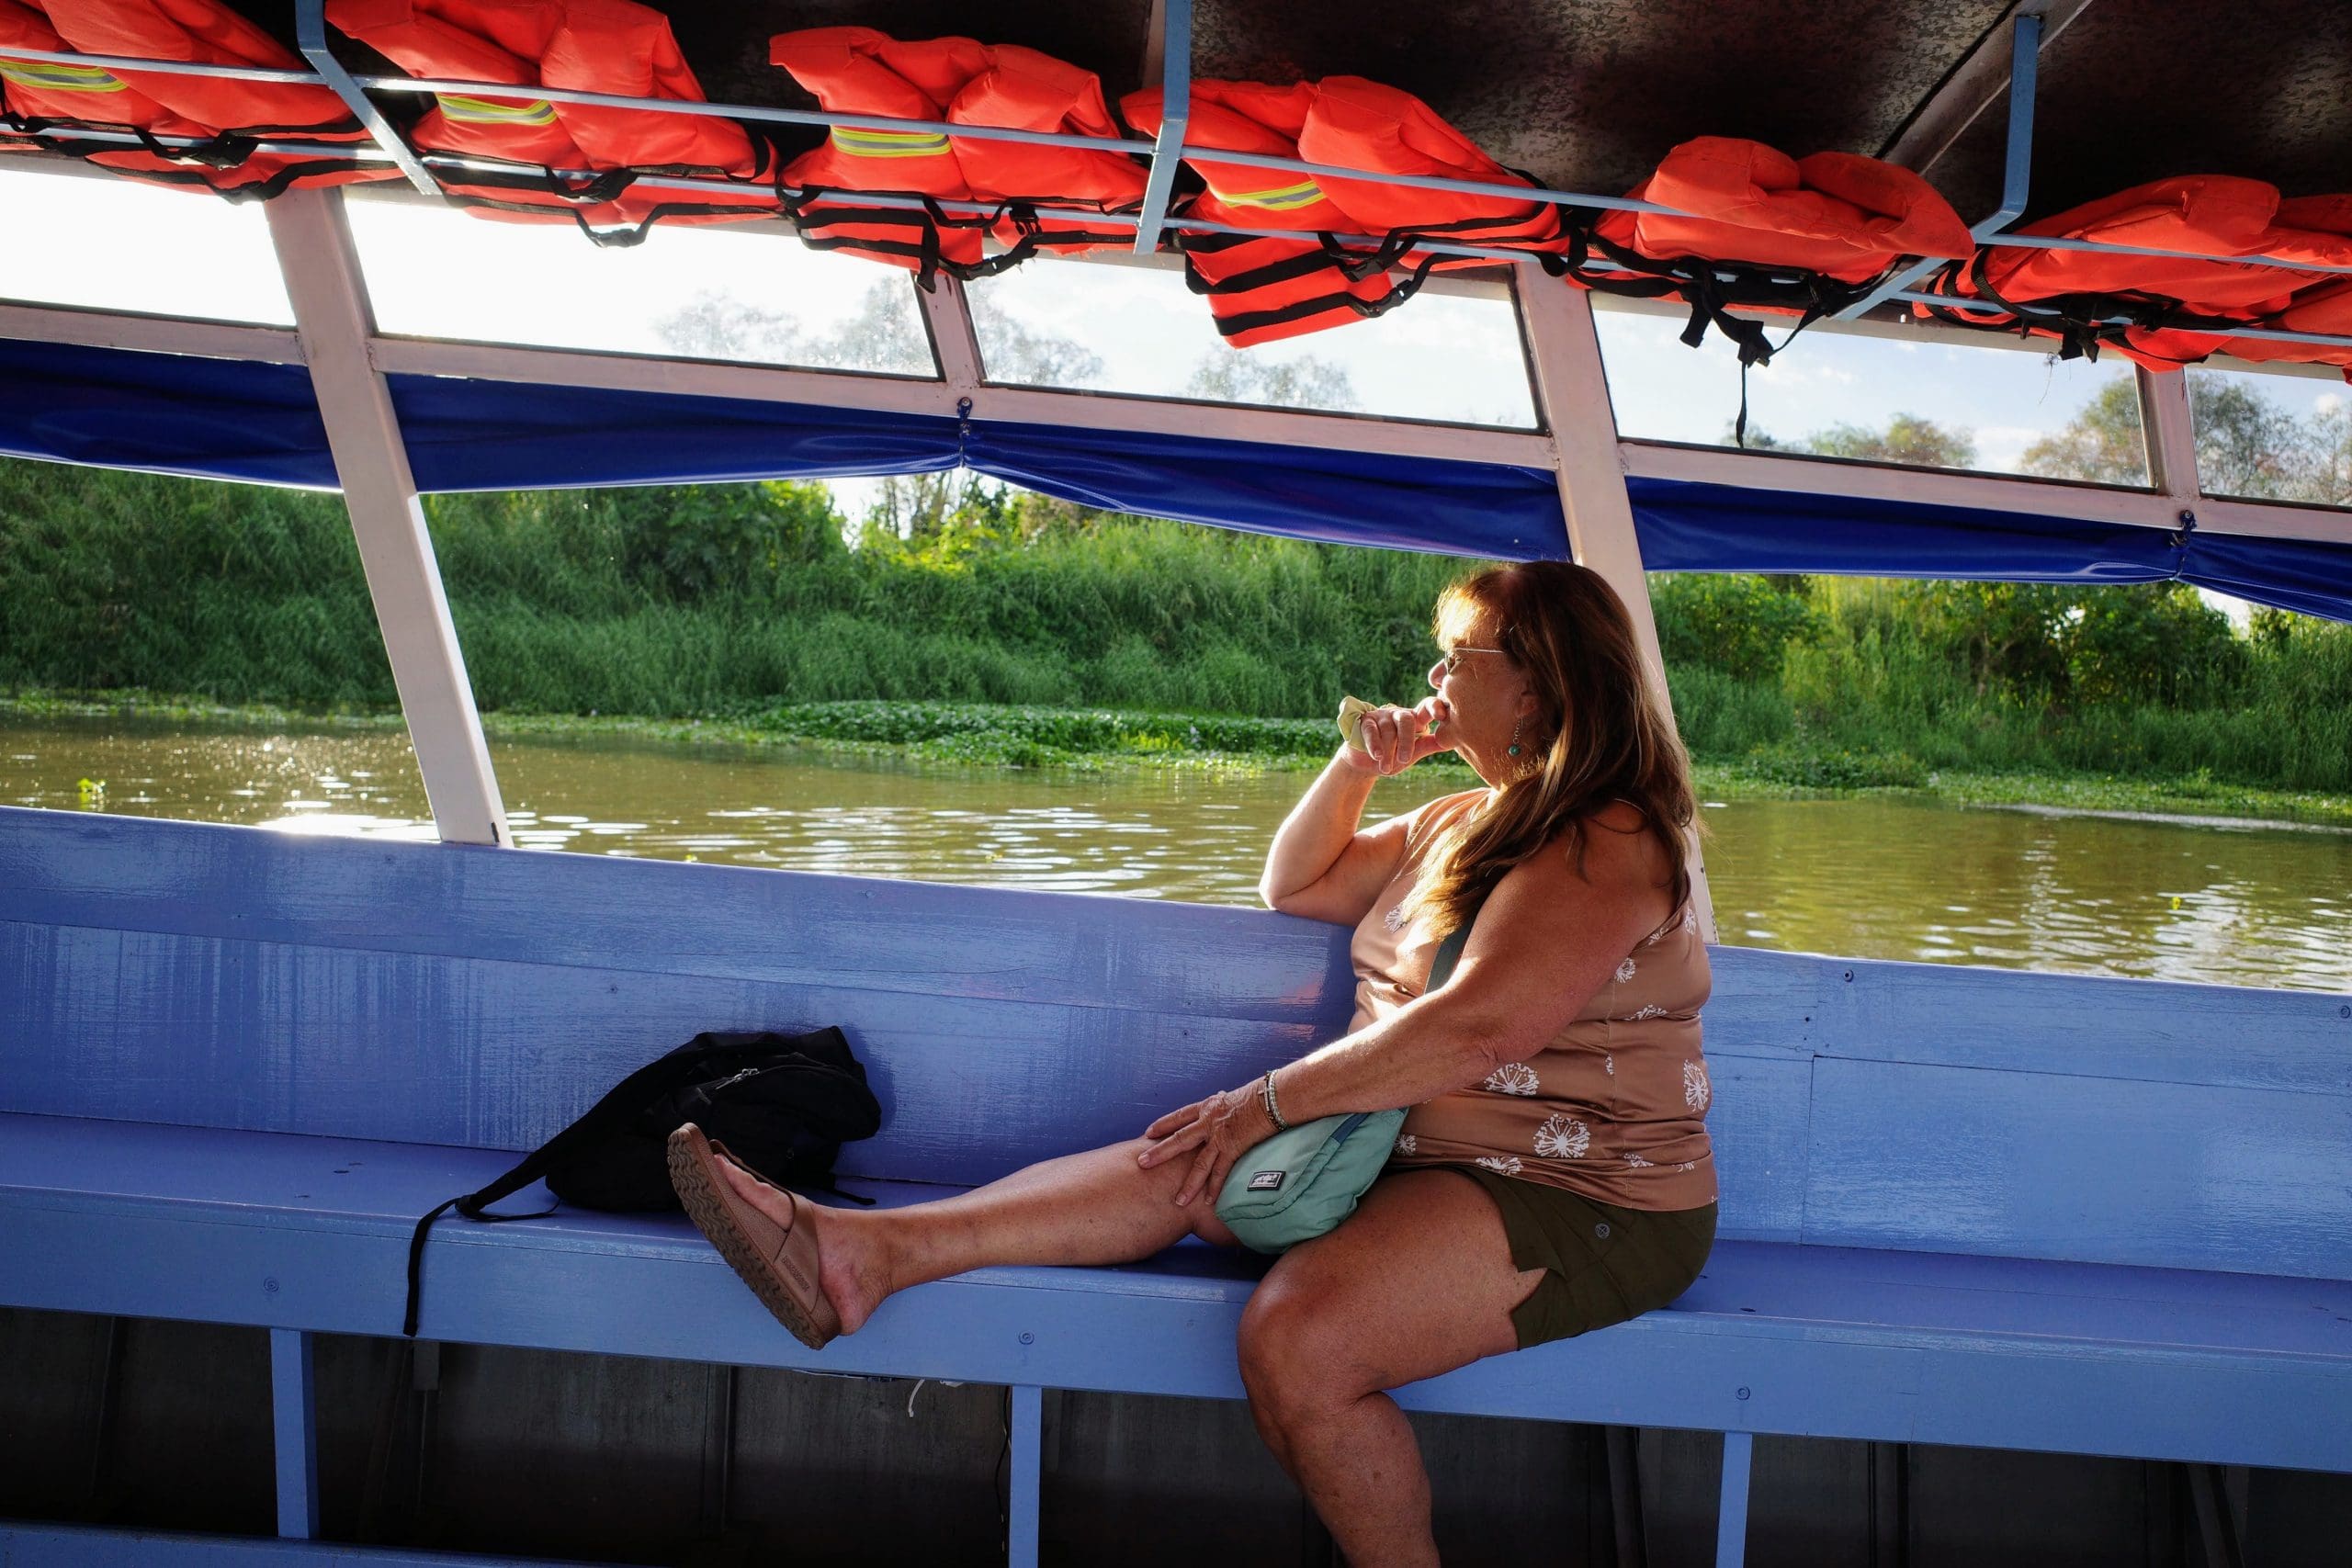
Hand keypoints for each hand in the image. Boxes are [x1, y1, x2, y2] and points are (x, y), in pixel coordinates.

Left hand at [1137, 1081, 1277, 1208]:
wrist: (1273, 1097)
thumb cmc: (1261, 1093)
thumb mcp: (1235, 1095)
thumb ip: (1225, 1104)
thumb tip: (1225, 1100)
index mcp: (1209, 1106)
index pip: (1180, 1116)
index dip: (1164, 1124)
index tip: (1149, 1132)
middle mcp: (1209, 1120)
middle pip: (1178, 1139)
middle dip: (1159, 1152)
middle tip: (1141, 1163)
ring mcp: (1219, 1135)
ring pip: (1198, 1164)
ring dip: (1187, 1184)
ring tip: (1177, 1200)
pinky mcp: (1233, 1147)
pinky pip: (1221, 1172)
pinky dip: (1215, 1188)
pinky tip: (1209, 1202)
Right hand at [1338, 697, 1453, 776]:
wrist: (1365, 765)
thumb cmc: (1393, 757)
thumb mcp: (1412, 754)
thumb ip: (1427, 746)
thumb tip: (1451, 742)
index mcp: (1415, 720)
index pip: (1427, 707)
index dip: (1435, 707)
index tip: (1442, 715)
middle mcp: (1400, 714)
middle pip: (1407, 720)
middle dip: (1406, 741)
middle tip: (1404, 760)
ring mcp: (1382, 716)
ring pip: (1388, 729)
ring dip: (1387, 751)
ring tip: (1385, 768)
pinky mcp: (1366, 721)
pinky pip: (1372, 730)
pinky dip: (1374, 743)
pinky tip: (1377, 756)